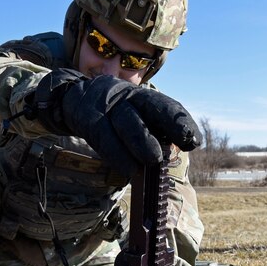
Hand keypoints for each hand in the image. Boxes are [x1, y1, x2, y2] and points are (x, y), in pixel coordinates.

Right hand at [27, 69, 200, 176]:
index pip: (166, 105)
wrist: (73, 97)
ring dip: (142, 142)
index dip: (181, 122)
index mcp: (142, 96)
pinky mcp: (89, 119)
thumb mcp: (132, 113)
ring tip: (153, 160)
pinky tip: (129, 170)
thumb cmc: (112, 113)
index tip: (194, 142)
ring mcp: (107, 106)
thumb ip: (151, 129)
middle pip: (150, 107)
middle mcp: (127, 96)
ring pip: (127, 122)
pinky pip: (104, 138)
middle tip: (181, 145)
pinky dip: (118, 155)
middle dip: (169, 125)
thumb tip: (172, 153)